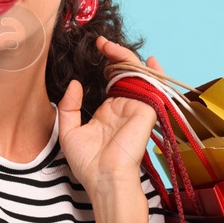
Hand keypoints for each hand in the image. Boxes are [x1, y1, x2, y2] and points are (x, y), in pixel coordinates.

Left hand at [56, 35, 164, 194]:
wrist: (104, 178)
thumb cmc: (87, 163)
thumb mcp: (69, 132)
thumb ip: (69, 107)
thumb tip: (75, 83)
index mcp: (108, 111)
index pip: (110, 80)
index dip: (105, 63)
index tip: (95, 50)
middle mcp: (124, 107)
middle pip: (125, 73)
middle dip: (115, 55)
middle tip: (101, 43)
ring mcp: (137, 107)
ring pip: (138, 75)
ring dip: (127, 58)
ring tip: (110, 47)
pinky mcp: (148, 111)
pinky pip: (154, 87)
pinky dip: (155, 73)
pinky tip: (150, 60)